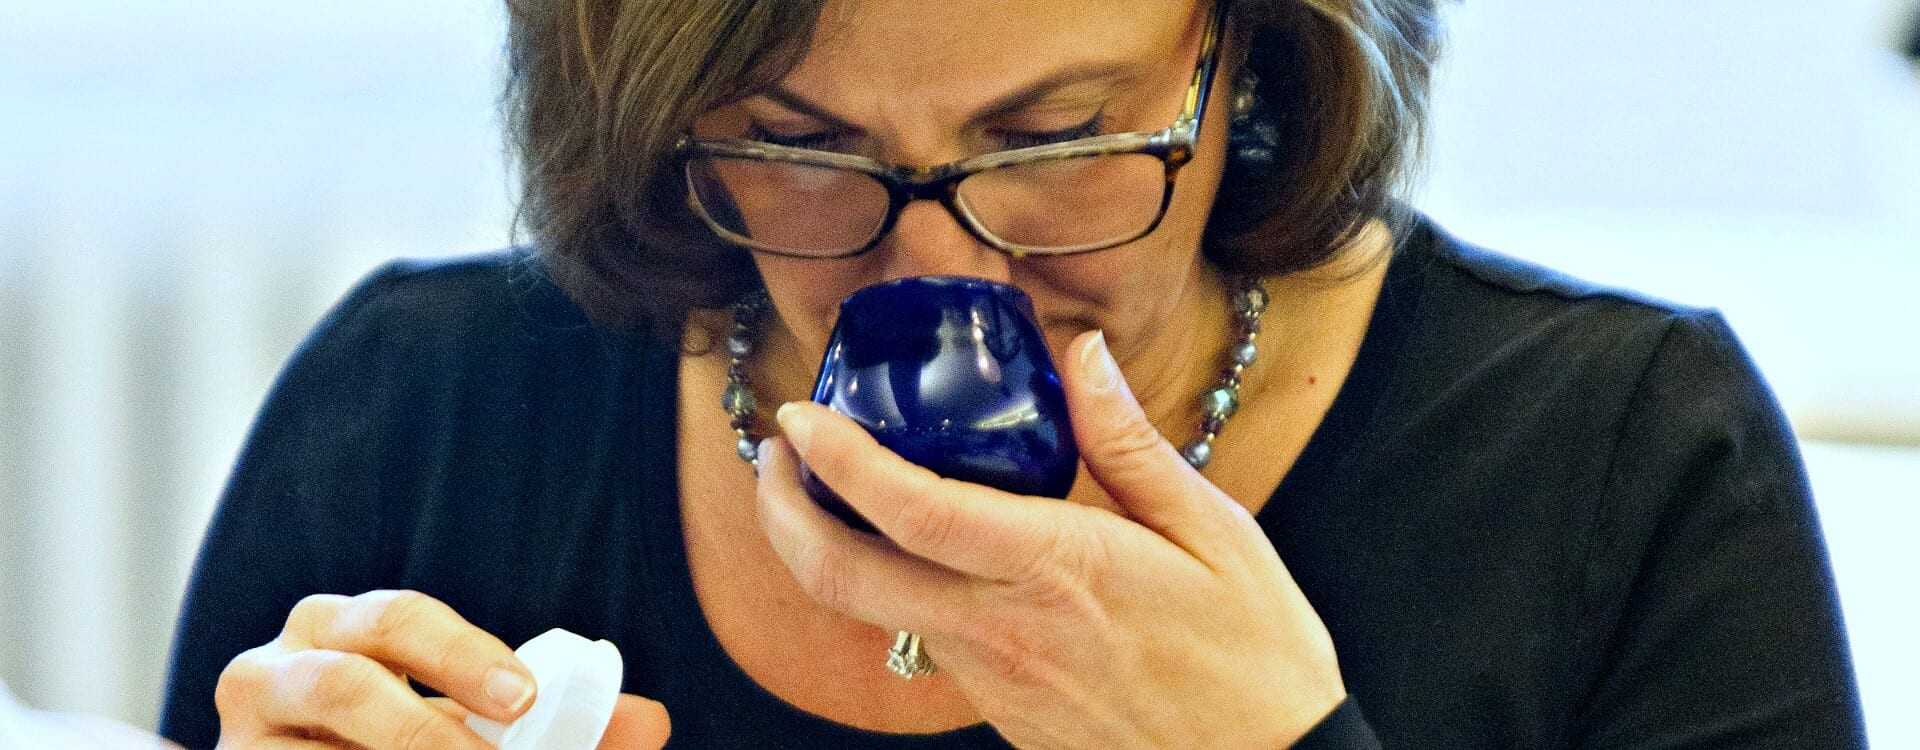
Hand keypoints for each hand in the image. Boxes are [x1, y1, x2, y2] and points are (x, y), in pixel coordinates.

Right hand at [212, 589, 670, 748]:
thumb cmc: (406, 742)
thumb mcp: (478, 728)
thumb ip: (561, 723)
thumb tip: (649, 721)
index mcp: (337, 627)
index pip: (398, 620)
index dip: (462, 658)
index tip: (525, 699)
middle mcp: (268, 671)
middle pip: (343, 685)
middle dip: (425, 731)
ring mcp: (239, 743)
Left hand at [756, 331, 1345, 748]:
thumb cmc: (1254, 654)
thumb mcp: (1213, 528)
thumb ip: (1129, 442)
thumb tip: (1082, 355)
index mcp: (1055, 565)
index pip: (910, 509)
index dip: (838, 457)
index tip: (800, 413)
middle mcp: (1002, 626)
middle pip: (844, 576)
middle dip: (781, 512)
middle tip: (773, 454)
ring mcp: (993, 678)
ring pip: (871, 613)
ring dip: (828, 550)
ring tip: (828, 487)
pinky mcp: (1000, 712)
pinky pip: (922, 640)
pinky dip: (889, 588)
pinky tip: (910, 551)